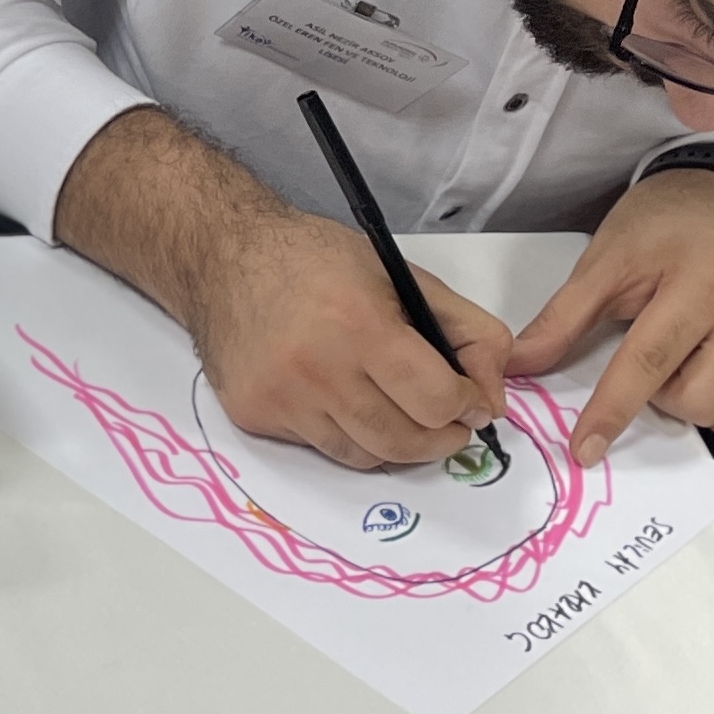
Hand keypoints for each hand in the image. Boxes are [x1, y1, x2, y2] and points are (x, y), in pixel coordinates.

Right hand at [55, 108, 506, 470]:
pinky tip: (343, 402)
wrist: (221, 257)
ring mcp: (281, 399)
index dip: (467, 407)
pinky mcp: (254, 416)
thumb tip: (492, 394)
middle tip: (449, 424)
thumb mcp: (403, 275)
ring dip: (396, 444)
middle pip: (404, 442)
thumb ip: (466, 330)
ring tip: (403, 418)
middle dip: (441, 439)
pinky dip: (345, 434)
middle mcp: (318, 370)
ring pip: (364, 456)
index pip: (436, 400)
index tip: (472, 402)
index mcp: (361, 326)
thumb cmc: (316, 260)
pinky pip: (319, 447)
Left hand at [510, 166, 713, 462]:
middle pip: (698, 400)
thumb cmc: (666, 227)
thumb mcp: (608, 259)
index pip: (649, 362)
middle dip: (662, 398)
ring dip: (697, 402)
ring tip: (689, 354)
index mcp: (703, 278)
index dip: (612, 409)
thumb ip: (563, 317)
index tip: (584, 448)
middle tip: (656, 356)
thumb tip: (520, 367)